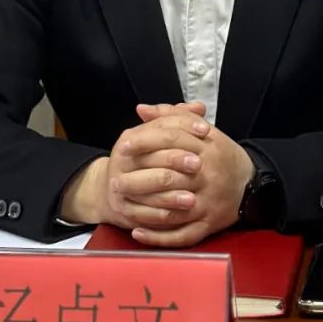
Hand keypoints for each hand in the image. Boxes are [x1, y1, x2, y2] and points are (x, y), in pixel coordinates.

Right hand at [58, 109, 210, 227]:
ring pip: (149, 187)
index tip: (206, 131)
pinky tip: (181, 213)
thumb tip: (199, 107)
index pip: (159, 127)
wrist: (116, 191)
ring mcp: (121, 184)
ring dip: (172, 193)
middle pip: (153, 156)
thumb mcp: (156, 138)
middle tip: (199, 164)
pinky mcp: (124, 208)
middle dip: (177, 160)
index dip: (185, 126)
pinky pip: (145, 212)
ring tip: (193, 197)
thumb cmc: (144, 161)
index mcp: (131, 138)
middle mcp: (123, 159)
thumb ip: (178, 121)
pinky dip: (164, 213)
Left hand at [129, 120, 254, 248]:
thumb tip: (142, 110)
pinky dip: (158, 236)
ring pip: (173, 209)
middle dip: (139, 179)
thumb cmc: (221, 156)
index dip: (146, 142)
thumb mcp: (203, 131)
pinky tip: (138, 232)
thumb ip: (172, 117)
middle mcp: (208, 176)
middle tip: (115, 180)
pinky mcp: (208, 225)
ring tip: (121, 205)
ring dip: (144, 210)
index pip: (173, 140)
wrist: (250, 184)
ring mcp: (208, 203)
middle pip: (169, 176)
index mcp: (208, 149)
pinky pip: (182, 235)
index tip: (123, 145)